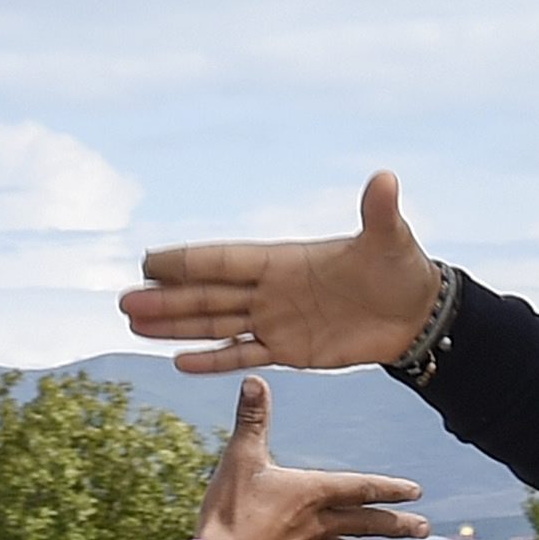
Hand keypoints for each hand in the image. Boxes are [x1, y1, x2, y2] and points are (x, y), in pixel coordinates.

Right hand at [122, 171, 444, 373]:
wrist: (415, 314)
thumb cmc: (401, 269)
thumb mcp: (389, 239)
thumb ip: (378, 211)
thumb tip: (385, 178)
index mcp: (284, 260)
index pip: (225, 260)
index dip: (187, 261)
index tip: (148, 261)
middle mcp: (271, 290)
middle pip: (208, 294)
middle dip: (166, 299)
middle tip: (123, 302)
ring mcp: (276, 320)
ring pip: (215, 323)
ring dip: (176, 326)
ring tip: (134, 326)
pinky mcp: (289, 351)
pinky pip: (242, 355)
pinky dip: (212, 360)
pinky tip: (179, 361)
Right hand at [192, 376, 427, 539]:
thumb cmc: (230, 508)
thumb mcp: (240, 456)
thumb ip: (252, 418)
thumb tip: (255, 380)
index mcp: (312, 493)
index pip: (361, 488)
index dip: (389, 488)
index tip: (415, 492)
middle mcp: (316, 524)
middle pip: (363, 523)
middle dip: (395, 525)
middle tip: (423, 529)